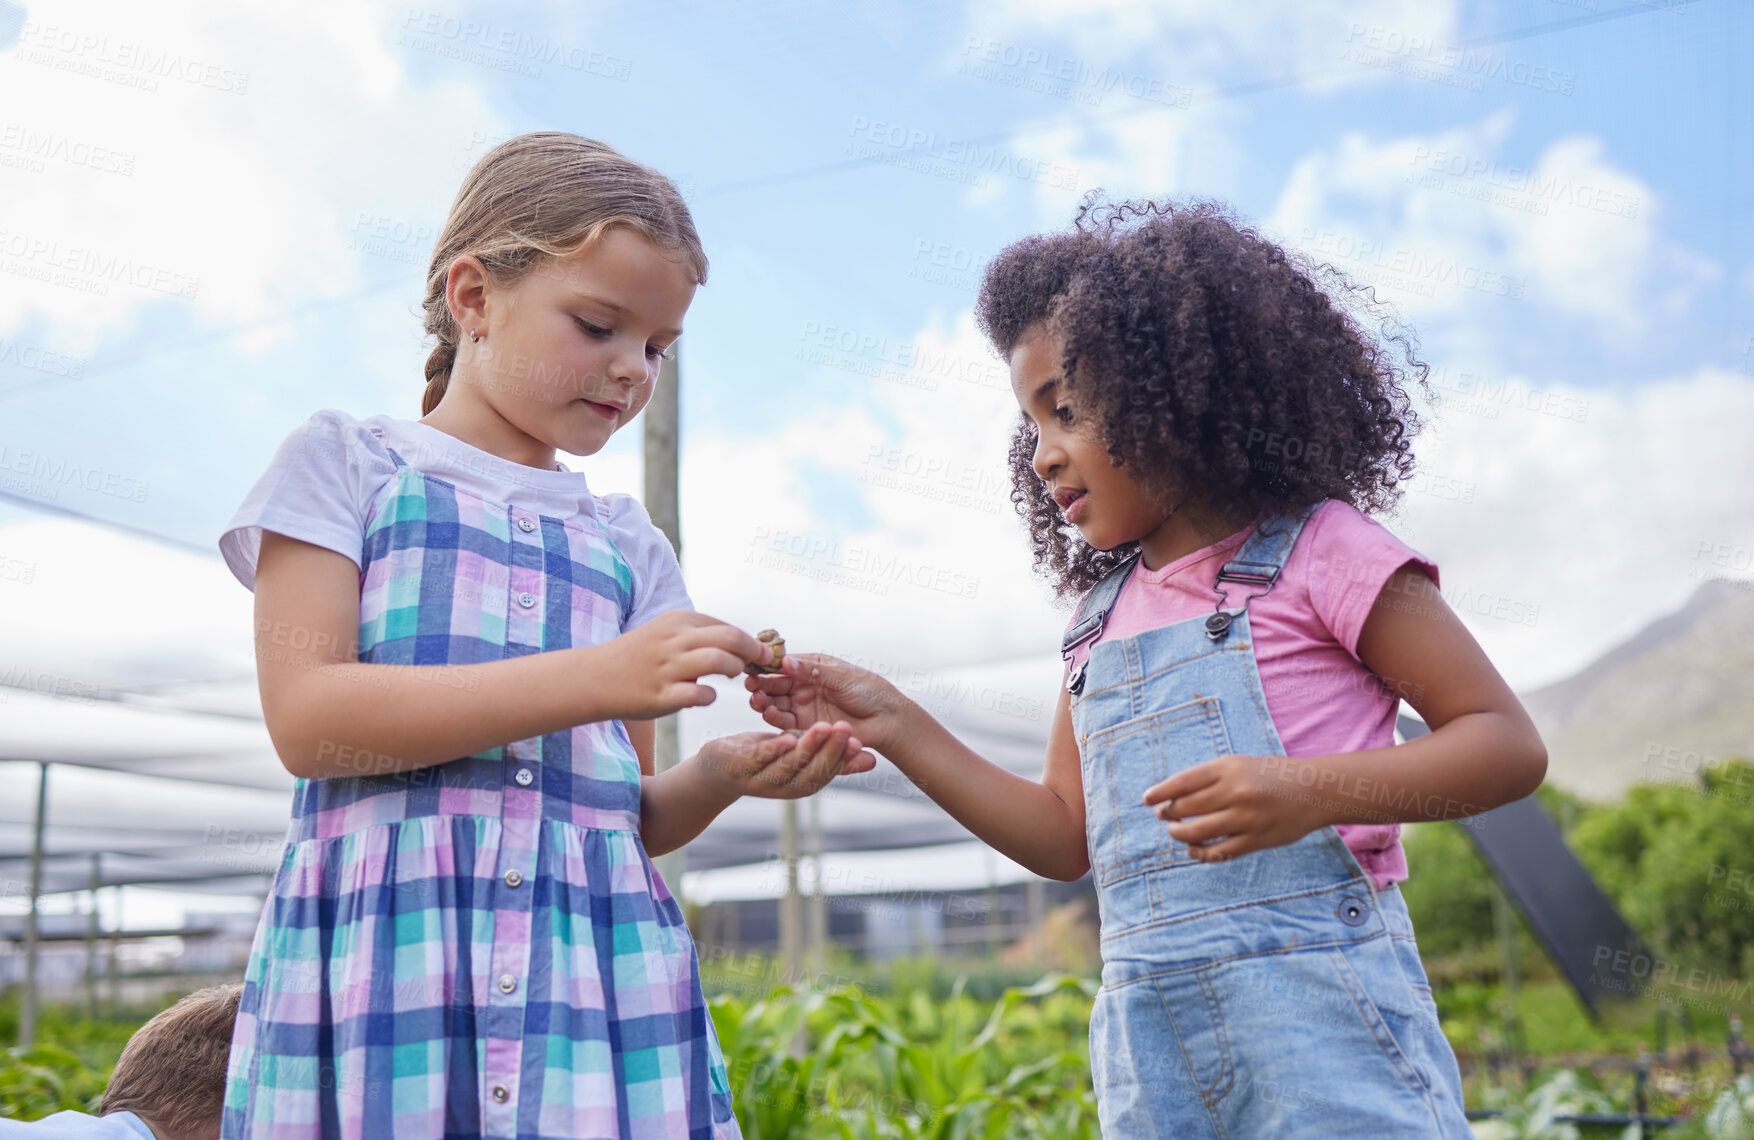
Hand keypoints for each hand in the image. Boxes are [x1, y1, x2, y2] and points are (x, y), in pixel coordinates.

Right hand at [594, 610, 773, 719]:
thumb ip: (699, 634)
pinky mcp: (661, 695)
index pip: (726, 626)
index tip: (759, 654)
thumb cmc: (638, 656)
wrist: (595, 678)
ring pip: (718, 660)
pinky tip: (704, 697)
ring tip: (732, 677)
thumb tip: (740, 641)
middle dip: (753, 651)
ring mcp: (667, 668)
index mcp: (678, 621)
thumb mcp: (666, 632)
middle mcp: (674, 640)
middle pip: (730, 638)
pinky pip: (699, 695)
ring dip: (734, 669)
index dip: (749, 640)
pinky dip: (710, 697)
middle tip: (760, 664)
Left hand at [696, 724, 876, 799]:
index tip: (860, 742)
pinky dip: (773, 750)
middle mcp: (783, 786)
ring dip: (807, 747)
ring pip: (788, 765)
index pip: (827, 773)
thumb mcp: (801, 755)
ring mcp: (760, 779)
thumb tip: (872, 760)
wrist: (716, 770)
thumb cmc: (764, 758)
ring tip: (823, 727)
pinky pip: (759, 759)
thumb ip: (832, 757)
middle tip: (846, 729)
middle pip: (811, 771)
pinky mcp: (740, 766)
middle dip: (830, 751)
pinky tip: (787, 737)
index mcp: (800, 784)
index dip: (844, 760)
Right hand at [744, 653, 903, 753]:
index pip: (784, 665)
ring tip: (758, 700)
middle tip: (751, 685)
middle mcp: (804, 686)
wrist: (887, 721)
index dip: (768, 666)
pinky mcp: (806, 728)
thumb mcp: (841, 676)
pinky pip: (785, 722)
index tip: (753, 667)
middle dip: (762, 685)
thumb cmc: (870, 692)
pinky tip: (768, 713)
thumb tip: (787, 661)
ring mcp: (804, 707)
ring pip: (777, 703)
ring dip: (764, 701)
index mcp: (813, 667)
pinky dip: (775, 718)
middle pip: (776, 685)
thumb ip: (813, 671)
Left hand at [1141, 753, 1329, 862]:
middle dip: (1168, 814)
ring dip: (1179, 834)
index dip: (1161, 792)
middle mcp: (1235, 792)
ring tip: (1175, 832)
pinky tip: (1193, 850)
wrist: (1314, 790)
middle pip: (1186, 808)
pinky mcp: (1256, 840)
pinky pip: (1219, 852)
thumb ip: (1209, 778)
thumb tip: (1171, 795)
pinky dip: (1200, 854)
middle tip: (1164, 815)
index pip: (1183, 782)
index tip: (1147, 799)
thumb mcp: (1239, 764)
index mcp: (1228, 768)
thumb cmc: (1270, 775)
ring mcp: (1246, 818)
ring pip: (1197, 832)